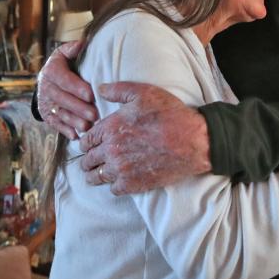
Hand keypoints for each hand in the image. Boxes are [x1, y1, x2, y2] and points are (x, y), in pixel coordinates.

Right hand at [36, 41, 97, 139]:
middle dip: (79, 108)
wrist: (46, 79)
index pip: (64, 79)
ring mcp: (45, 102)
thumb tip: (82, 44)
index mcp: (51, 70)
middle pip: (62, 99)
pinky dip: (64, 130)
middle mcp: (45, 87)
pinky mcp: (46, 114)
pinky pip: (54, 124)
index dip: (77, 87)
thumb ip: (72, 49)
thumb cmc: (62, 65)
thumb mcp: (64, 54)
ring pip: (60, 113)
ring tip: (88, 127)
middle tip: (94, 115)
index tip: (91, 94)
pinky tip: (75, 135)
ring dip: (73, 121)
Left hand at [78, 82, 210, 194]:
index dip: (85, 142)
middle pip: (88, 160)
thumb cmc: (169, 113)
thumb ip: (117, 90)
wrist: (192, 140)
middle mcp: (111, 150)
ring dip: (94, 175)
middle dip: (87, 160)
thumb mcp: (143, 92)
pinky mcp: (134, 184)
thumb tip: (100, 89)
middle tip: (89, 161)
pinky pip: (113, 189)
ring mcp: (121, 169)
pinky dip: (113, 185)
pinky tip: (116, 181)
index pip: (86, 140)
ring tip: (96, 175)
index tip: (87, 145)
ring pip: (96, 177)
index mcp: (110, 127)